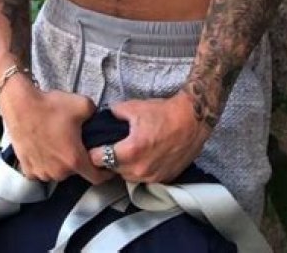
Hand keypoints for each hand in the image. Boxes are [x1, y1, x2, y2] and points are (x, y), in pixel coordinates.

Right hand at [0, 77, 109, 183]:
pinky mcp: (27, 169)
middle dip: (78, 160)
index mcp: (74, 159)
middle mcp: (58, 172)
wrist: (21, 105)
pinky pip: (42, 170)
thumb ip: (96, 115)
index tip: (108, 168)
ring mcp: (41, 172)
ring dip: (60, 162)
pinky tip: (44, 146)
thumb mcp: (83, 104)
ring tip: (58, 142)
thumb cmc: (50, 106)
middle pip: (75, 172)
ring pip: (58, 172)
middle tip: (76, 143)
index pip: (96, 178)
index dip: (105, 173)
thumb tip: (97, 118)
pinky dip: (45, 162)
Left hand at [88, 91, 210, 183]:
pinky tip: (145, 156)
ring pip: (128, 177)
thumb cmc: (164, 113)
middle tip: (113, 147)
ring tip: (130, 151)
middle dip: (110, 160)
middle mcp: (140, 169)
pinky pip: (145, 178)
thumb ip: (114, 113)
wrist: (191, 120)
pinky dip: (141, 170)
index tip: (95, 146)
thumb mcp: (134, 107)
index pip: (99, 160)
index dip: (95, 152)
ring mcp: (153, 177)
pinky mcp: (164, 179)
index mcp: (130, 151)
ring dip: (125, 167)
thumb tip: (105, 116)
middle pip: (113, 170)